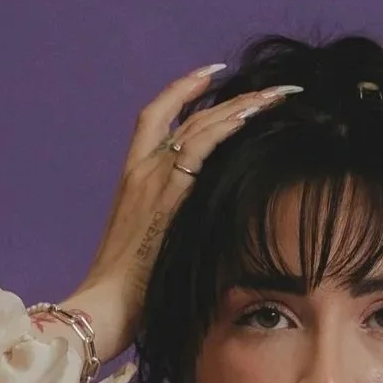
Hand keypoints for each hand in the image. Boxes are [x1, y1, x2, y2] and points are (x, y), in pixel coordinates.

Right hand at [56, 66, 300, 363]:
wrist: (104, 306)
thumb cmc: (126, 293)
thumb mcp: (151, 247)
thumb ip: (173, 227)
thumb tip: (206, 230)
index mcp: (131, 179)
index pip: (156, 118)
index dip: (183, 92)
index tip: (212, 76)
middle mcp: (141, 170)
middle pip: (185, 114)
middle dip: (227, 94)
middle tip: (268, 86)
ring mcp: (153, 177)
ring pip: (200, 123)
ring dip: (242, 104)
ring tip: (278, 94)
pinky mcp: (168, 193)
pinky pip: (204, 145)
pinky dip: (230, 123)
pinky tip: (257, 111)